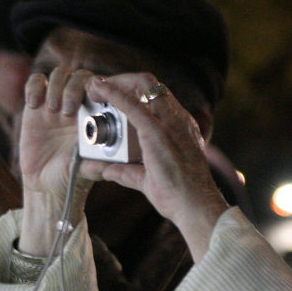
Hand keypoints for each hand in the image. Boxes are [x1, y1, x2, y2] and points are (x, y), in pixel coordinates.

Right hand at [17, 67, 96, 253]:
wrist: (45, 184)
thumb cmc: (71, 176)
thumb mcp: (87, 171)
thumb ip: (98, 165)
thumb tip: (113, 165)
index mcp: (95, 115)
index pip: (101, 87)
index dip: (99, 86)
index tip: (94, 99)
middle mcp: (77, 105)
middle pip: (80, 76)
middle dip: (75, 88)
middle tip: (69, 111)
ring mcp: (55, 103)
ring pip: (59, 74)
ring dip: (57, 87)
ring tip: (53, 109)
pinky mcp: (35, 105)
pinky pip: (35, 82)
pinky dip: (35, 87)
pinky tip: (34, 105)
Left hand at [80, 74, 228, 261]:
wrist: (196, 207)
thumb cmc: (178, 196)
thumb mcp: (147, 179)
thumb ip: (125, 172)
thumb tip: (104, 170)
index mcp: (179, 127)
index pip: (156, 98)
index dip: (134, 92)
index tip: (113, 96)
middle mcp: (178, 120)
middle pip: (149, 87)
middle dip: (123, 83)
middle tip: (99, 89)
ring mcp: (171, 124)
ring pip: (143, 89)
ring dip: (117, 85)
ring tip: (95, 87)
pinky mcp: (158, 133)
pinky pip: (134, 106)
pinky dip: (114, 95)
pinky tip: (100, 89)